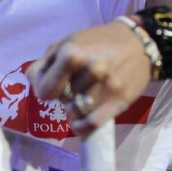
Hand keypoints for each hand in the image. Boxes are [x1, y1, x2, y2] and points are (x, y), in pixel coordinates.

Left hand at [26, 21, 151, 135]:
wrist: (137, 42)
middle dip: (65, 97)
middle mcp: (90, 68)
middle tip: (75, 86)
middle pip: (63, 101)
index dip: (46, 91)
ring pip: (77, 113)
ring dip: (76, 110)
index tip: (54, 86)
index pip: (45, 90)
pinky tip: (81, 121)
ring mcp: (106, 85)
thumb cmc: (96, 42)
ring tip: (84, 97)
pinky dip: (82, 128)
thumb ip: (46, 63)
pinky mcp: (119, 100)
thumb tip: (34, 82)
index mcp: (71, 53)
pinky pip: (93, 124)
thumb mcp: (66, 43)